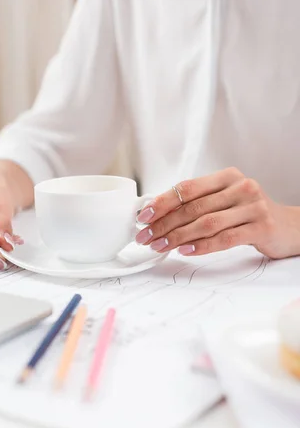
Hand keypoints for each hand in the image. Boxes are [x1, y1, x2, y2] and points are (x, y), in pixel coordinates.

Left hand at [136, 167, 299, 259]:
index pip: (187, 188)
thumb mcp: (225, 202)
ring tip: (160, 246)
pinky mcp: (261, 226)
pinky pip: (225, 238)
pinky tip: (186, 251)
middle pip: (193, 207)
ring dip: (178, 236)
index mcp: (227, 177)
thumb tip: (157, 216)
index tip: (143, 216)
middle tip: (146, 237)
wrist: (289, 227)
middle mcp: (241, 187)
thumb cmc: (249, 215)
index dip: (163, 202)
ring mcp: (253, 206)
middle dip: (164, 224)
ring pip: (206, 223)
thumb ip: (199, 204)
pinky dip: (202, 246)